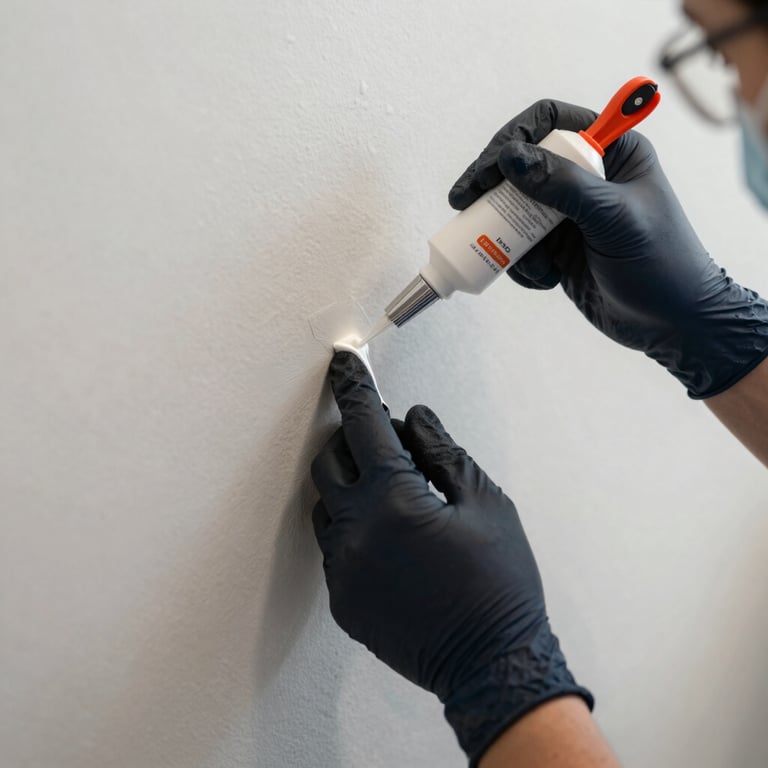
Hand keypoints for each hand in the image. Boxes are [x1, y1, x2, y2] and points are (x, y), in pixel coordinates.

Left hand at [311, 352, 591, 764]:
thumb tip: (413, 419)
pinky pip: (333, 546)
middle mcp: (355, 534)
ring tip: (394, 498)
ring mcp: (343, 570)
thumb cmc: (500, 583)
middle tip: (389, 446)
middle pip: (329, 462)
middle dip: (352, 442)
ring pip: (325, 505)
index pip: (363, 425)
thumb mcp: (486, 504)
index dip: (354, 388)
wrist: (492, 664)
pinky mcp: (342, 600)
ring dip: (350, 487)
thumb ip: (442, 452)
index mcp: (394, 502)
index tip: (344, 365)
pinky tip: (392, 542)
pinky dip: (353, 528)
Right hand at [449, 100, 767, 398]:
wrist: (671, 324)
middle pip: (521, 165)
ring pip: (513, 209)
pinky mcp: (556, 248)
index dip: (513, 137)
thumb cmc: (660, 263)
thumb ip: (563, 185)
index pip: (551, 123)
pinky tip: (544, 280)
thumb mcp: (613, 218)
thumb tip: (509, 157)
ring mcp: (568, 214)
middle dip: (492, 189)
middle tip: (465, 206)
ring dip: (506, 236)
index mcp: (612, 153)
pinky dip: (521, 264)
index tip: (488, 169)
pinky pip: (518, 246)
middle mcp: (586, 177)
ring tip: (530, 264)